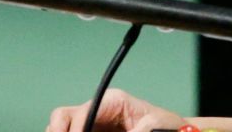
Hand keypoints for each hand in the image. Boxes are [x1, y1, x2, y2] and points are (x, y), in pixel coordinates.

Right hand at [47, 89, 186, 131]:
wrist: (174, 130)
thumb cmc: (166, 126)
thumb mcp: (151, 126)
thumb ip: (134, 131)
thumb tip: (99, 131)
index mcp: (112, 101)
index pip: (80, 113)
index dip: (72, 130)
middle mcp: (98, 111)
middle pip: (62, 118)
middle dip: (58, 131)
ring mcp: (94, 125)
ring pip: (63, 128)